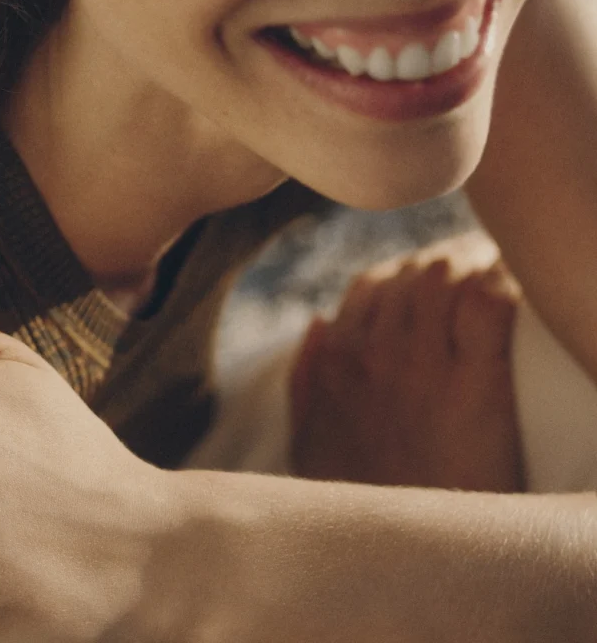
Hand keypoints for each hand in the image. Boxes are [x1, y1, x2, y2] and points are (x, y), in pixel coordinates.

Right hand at [289, 252, 525, 491]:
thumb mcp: (308, 447)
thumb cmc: (360, 501)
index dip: (405, 276)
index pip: (371, 286)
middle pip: (415, 273)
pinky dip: (500, 285)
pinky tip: (512, 292)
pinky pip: (488, 302)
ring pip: (447, 274)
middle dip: (448, 264)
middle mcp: (379, 355)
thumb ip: (305, 383)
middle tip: (481, 274)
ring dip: (475, 267)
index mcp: (340, 365)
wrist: (404, 554)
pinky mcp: (476, 386)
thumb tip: (318, 322)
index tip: (436, 286)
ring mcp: (425, 367)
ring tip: (501, 277)